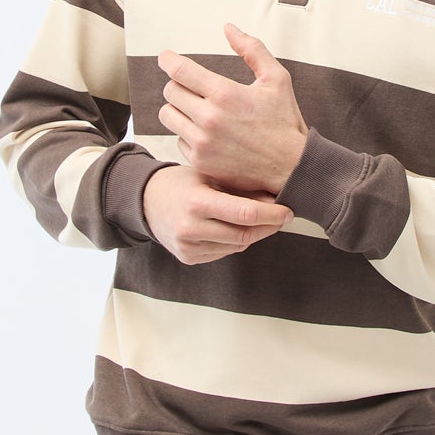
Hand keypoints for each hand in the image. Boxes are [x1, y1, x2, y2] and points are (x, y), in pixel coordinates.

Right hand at [142, 164, 291, 264]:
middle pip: (244, 234)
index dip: (272, 214)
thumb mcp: (209, 177)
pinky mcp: (188, 258)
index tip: (288, 211)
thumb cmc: (182, 183)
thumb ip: (239, 189)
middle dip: (268, 227)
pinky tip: (240, 228)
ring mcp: (188, 247)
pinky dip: (237, 242)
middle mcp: (191, 228)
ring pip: (237, 246)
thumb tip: (274, 200)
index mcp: (197, 202)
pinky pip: (223, 252)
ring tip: (265, 220)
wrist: (147, 201)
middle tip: (283, 217)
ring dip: (255, 234)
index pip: (245, 214)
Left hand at [157, 23, 307, 194]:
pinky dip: (187, 134)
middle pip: (170, 91)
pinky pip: (178, 140)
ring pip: (168, 116)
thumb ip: (252, 49)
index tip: (166, 57)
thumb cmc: (284, 122)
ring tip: (194, 108)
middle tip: (190, 86)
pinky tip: (206, 133)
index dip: (168, 60)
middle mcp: (210, 119)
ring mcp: (203, 143)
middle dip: (178, 84)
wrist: (291, 168)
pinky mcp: (201, 162)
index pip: (179, 71)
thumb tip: (229, 28)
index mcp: (225, 94)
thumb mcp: (276, 79)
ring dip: (178, 108)